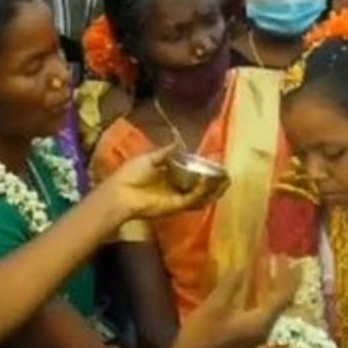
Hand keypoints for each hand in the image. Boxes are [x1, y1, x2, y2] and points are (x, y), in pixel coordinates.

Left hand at [100, 145, 228, 218]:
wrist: (120, 193)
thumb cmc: (130, 174)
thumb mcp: (149, 158)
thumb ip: (166, 152)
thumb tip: (179, 141)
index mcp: (168, 176)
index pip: (191, 173)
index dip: (203, 168)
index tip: (215, 160)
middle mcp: (175, 188)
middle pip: (200, 186)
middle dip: (214, 180)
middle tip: (226, 173)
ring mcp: (177, 198)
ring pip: (202, 195)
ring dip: (214, 188)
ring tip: (225, 179)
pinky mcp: (177, 206)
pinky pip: (194, 199)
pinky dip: (202, 191)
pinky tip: (208, 179)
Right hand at [170, 256, 300, 347]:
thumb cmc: (201, 335)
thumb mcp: (214, 306)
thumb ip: (231, 285)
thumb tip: (242, 266)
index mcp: (261, 322)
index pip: (283, 296)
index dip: (287, 276)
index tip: (286, 257)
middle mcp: (265, 330)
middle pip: (282, 302)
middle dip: (284, 281)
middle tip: (282, 260)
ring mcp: (257, 336)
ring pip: (273, 309)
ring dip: (274, 289)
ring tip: (273, 271)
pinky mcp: (249, 338)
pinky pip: (264, 314)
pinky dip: (265, 299)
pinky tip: (257, 290)